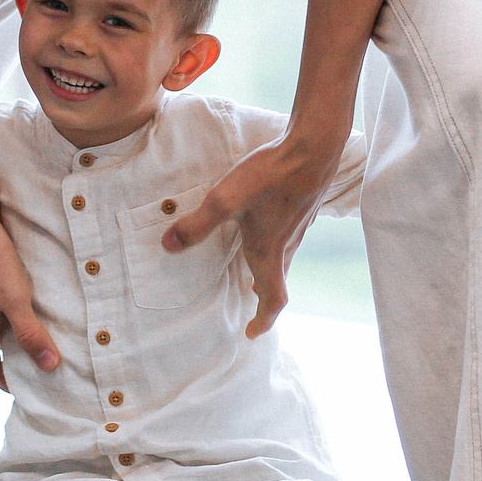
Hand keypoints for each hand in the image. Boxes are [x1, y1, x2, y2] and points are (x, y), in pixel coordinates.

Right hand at [0, 193, 59, 390]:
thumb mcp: (12, 296)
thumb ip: (29, 331)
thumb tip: (50, 367)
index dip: (4, 381)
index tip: (27, 391)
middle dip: (16, 356)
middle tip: (47, 361)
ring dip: (20, 326)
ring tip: (51, 328)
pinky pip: (4, 293)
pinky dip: (21, 301)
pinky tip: (41, 292)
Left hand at [166, 132, 339, 339]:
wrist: (314, 148)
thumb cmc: (272, 175)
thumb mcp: (226, 199)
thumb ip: (197, 224)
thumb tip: (167, 247)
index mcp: (269, 251)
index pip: (273, 299)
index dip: (263, 320)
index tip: (252, 332)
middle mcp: (287, 244)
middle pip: (277, 279)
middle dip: (263, 294)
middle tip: (249, 299)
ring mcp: (299, 226)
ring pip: (284, 257)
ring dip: (269, 269)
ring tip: (253, 269)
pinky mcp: (302, 208)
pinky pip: (288, 237)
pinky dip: (276, 246)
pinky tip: (266, 226)